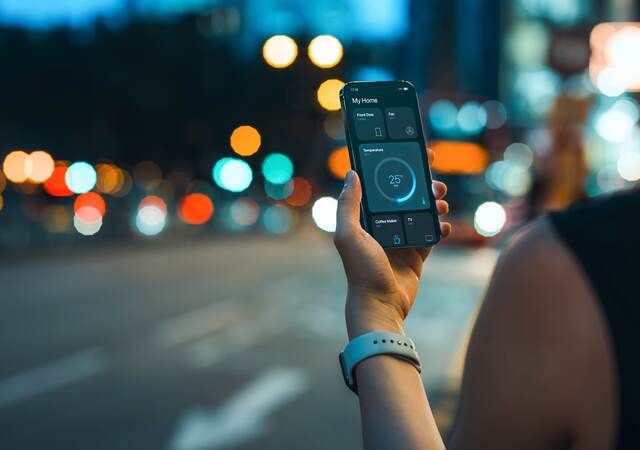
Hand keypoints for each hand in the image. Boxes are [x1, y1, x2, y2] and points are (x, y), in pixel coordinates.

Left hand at [334, 149, 450, 338]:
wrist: (380, 305)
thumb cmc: (361, 271)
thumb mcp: (349, 235)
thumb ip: (349, 204)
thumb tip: (352, 173)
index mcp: (365, 220)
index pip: (380, 189)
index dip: (394, 171)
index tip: (409, 156)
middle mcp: (382, 228)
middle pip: (405, 199)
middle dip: (421, 187)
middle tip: (435, 180)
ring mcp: (400, 241)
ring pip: (421, 214)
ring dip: (433, 205)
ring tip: (441, 202)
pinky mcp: (416, 255)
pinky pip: (431, 236)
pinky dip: (440, 229)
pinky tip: (444, 226)